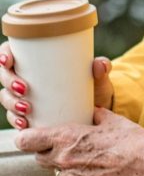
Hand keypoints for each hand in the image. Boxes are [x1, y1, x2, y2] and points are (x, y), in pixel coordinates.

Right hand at [0, 42, 114, 127]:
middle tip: (24, 88)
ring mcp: (26, 95)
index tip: (9, 61)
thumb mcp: (98, 75)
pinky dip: (15, 120)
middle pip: (5, 75)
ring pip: (6, 96)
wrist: (97, 107)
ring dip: (11, 103)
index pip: (11, 52)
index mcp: (39, 59)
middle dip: (9, 82)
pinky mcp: (28, 114)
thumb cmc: (93, 83)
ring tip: (27, 108)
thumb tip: (100, 64)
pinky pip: (14, 117)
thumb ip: (101, 68)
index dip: (4, 55)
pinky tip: (24, 123)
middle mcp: (28, 76)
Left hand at [16, 107, 143, 175]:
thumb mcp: (114, 121)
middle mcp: (64, 159)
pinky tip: (89, 164)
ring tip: (78, 152)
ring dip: (60, 161)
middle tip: (57, 139)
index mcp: (68, 137)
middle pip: (39, 156)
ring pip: (54, 169)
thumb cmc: (131, 142)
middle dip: (45, 148)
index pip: (28, 140)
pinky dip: (74, 171)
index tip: (28, 133)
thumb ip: (98, 116)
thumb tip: (93, 111)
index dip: (26, 137)